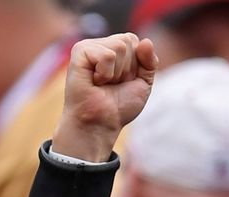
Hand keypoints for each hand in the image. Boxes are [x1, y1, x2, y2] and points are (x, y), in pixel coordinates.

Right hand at [50, 33, 157, 163]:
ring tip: (102, 84)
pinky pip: (107, 55)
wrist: (101, 124)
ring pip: (119, 47)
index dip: (135, 65)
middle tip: (111, 84)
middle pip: (128, 40)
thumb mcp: (143, 83)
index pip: (134, 40)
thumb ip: (150, 60)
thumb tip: (146, 41)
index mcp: (112, 48)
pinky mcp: (79, 52)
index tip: (122, 82)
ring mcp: (87, 47)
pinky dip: (106, 73)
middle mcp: (99, 45)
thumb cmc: (118, 107)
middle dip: (127, 68)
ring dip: (116, 73)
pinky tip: (94, 82)